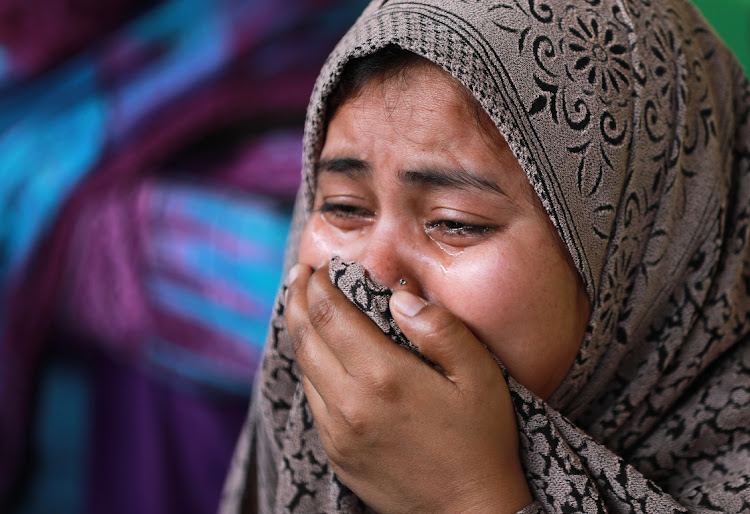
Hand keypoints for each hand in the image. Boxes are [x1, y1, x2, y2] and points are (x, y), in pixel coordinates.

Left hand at [285, 263, 532, 512]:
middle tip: (299, 277)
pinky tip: (319, 356)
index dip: (317, 286)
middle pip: (306, 338)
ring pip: (304, 369)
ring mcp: (338, 433)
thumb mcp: (479, 375)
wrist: (469, 512)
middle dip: (298, 301)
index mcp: (383, 377)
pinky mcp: (336, 453)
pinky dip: (309, 369)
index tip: (316, 268)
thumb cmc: (481, 440)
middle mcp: (350, 404)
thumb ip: (440, 329)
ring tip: (302, 308)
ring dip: (299, 333)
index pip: (331, 316)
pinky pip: (313, 401)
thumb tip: (399, 299)